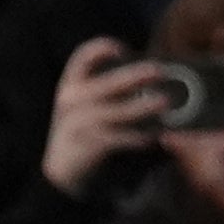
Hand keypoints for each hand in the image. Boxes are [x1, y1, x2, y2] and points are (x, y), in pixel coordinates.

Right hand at [42, 37, 170, 196]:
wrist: (59, 175)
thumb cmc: (78, 136)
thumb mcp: (79, 108)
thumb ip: (101, 92)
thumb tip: (138, 78)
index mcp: (69, 86)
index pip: (82, 57)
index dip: (102, 48)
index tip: (123, 50)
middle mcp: (72, 101)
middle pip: (110, 82)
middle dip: (137, 75)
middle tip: (159, 71)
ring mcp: (80, 123)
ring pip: (119, 111)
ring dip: (144, 106)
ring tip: (164, 102)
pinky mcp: (90, 144)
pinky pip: (120, 138)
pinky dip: (138, 137)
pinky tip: (152, 137)